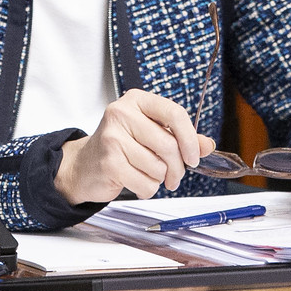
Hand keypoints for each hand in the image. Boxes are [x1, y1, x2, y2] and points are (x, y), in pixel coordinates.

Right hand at [53, 89, 214, 204]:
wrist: (83, 165)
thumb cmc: (120, 147)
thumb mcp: (151, 134)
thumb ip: (180, 137)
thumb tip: (207, 145)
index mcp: (136, 100)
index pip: (175, 113)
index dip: (190, 139)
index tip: (194, 157)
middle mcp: (122, 113)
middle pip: (169, 145)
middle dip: (177, 167)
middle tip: (174, 176)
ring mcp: (113, 138)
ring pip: (158, 167)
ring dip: (159, 179)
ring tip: (146, 175)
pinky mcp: (109, 162)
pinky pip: (146, 183)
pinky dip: (146, 189)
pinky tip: (135, 182)